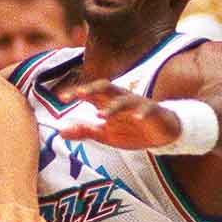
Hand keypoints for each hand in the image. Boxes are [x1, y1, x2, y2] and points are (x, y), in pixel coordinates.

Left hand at [56, 80, 181, 150]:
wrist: (160, 133)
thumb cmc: (130, 130)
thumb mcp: (105, 134)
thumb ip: (85, 131)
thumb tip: (61, 131)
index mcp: (108, 102)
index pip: (90, 94)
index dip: (76, 93)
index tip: (61, 97)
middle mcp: (121, 99)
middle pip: (106, 87)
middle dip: (92, 89)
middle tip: (79, 94)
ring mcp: (137, 104)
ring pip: (124, 100)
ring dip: (113, 106)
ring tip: (101, 115)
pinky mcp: (153, 111)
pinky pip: (147, 110)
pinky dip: (142, 113)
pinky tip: (137, 118)